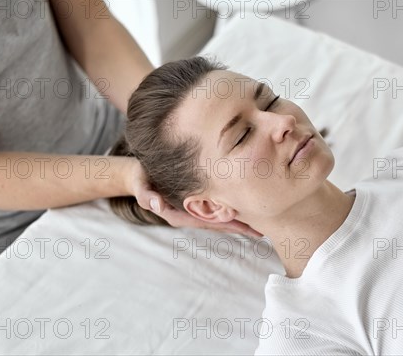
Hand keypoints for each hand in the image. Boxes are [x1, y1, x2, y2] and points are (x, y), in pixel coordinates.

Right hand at [125, 158, 262, 237]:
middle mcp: (188, 215)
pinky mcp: (196, 202)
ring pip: (220, 218)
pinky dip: (232, 209)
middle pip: (219, 224)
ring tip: (261, 223)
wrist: (138, 173)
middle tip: (264, 230)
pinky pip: (216, 209)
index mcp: (178, 215)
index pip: (208, 223)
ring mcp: (193, 210)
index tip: (248, 228)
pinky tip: (246, 207)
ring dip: (239, 220)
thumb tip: (156, 204)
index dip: (229, 225)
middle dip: (240, 227)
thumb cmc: (140, 178)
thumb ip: (146, 195)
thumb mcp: (140, 185)